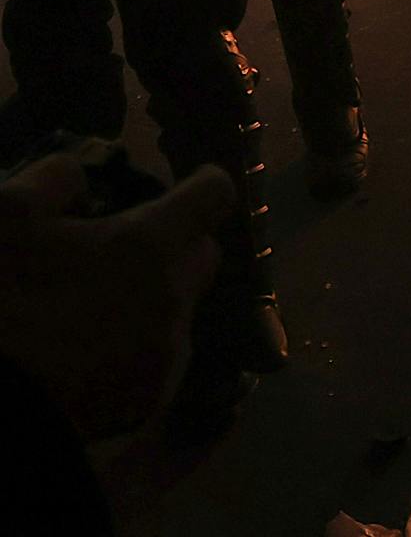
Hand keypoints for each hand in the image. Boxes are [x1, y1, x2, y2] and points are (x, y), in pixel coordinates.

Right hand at [0, 155, 234, 439]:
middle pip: (203, 256)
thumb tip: (85, 179)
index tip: (180, 191)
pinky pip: (160, 362)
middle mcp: (172, 301)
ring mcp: (164, 359)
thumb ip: (57, 178)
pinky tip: (88, 357)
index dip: (200, 187)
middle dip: (176, 247)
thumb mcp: (5, 214)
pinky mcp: (146, 405)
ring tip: (93, 312)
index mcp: (149, 247)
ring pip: (180, 311)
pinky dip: (136, 352)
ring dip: (153, 302)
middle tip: (121, 253)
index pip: (216, 195)